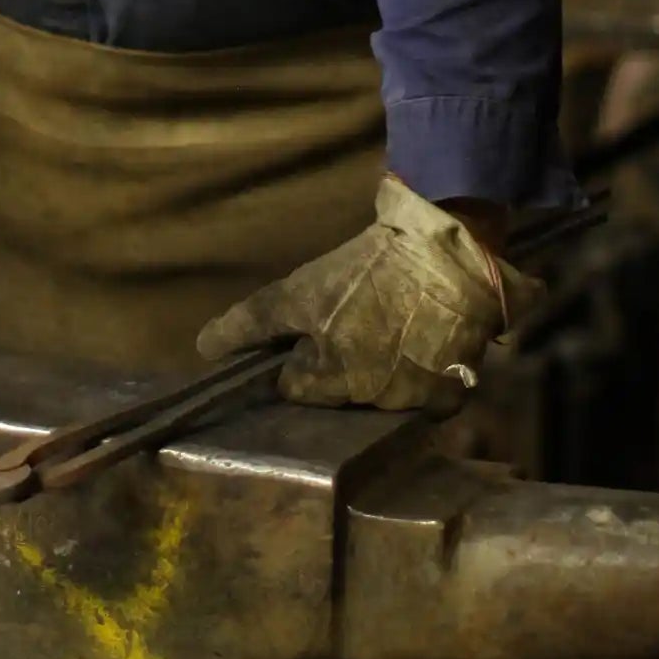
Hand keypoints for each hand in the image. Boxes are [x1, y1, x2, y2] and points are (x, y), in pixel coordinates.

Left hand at [196, 174, 540, 416]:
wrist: (450, 254)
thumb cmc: (366, 271)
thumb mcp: (299, 291)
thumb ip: (249, 324)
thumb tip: (204, 350)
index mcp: (327, 381)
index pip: (296, 388)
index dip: (300, 360)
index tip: (316, 333)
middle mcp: (368, 404)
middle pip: (342, 397)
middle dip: (343, 370)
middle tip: (359, 325)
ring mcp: (413, 404)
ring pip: (385, 400)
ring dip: (385, 375)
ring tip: (395, 333)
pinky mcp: (453, 395)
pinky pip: (431, 401)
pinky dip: (426, 380)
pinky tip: (425, 347)